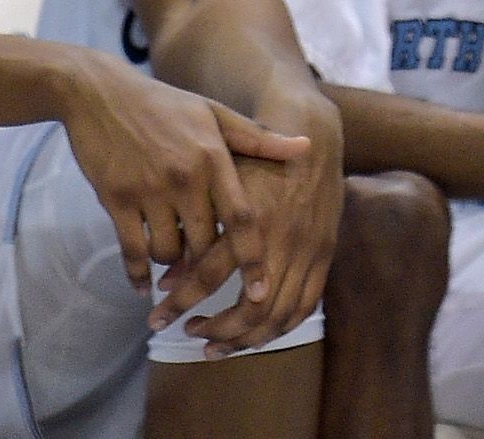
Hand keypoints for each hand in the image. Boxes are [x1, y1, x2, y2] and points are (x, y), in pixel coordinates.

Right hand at [55, 51, 311, 310]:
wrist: (99, 92)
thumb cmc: (164, 104)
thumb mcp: (213, 114)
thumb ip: (258, 139)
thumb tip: (306, 147)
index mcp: (213, 157)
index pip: (241, 218)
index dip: (253, 259)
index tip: (262, 294)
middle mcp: (184, 176)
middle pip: (204, 243)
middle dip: (206, 265)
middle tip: (206, 275)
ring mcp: (148, 189)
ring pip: (168, 252)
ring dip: (172, 264)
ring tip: (173, 265)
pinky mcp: (115, 199)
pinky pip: (131, 251)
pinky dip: (137, 274)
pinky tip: (142, 286)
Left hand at [172, 87, 342, 354]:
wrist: (314, 138)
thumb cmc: (255, 156)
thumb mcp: (218, 181)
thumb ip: (194, 227)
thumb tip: (165, 277)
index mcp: (249, 216)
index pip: (209, 275)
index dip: (181, 301)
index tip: (157, 318)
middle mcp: (281, 238)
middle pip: (249, 307)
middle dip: (216, 330)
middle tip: (188, 335)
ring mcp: (308, 250)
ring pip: (278, 315)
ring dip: (245, 338)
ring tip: (215, 345)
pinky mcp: (325, 255)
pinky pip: (305, 306)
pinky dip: (280, 328)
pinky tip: (255, 336)